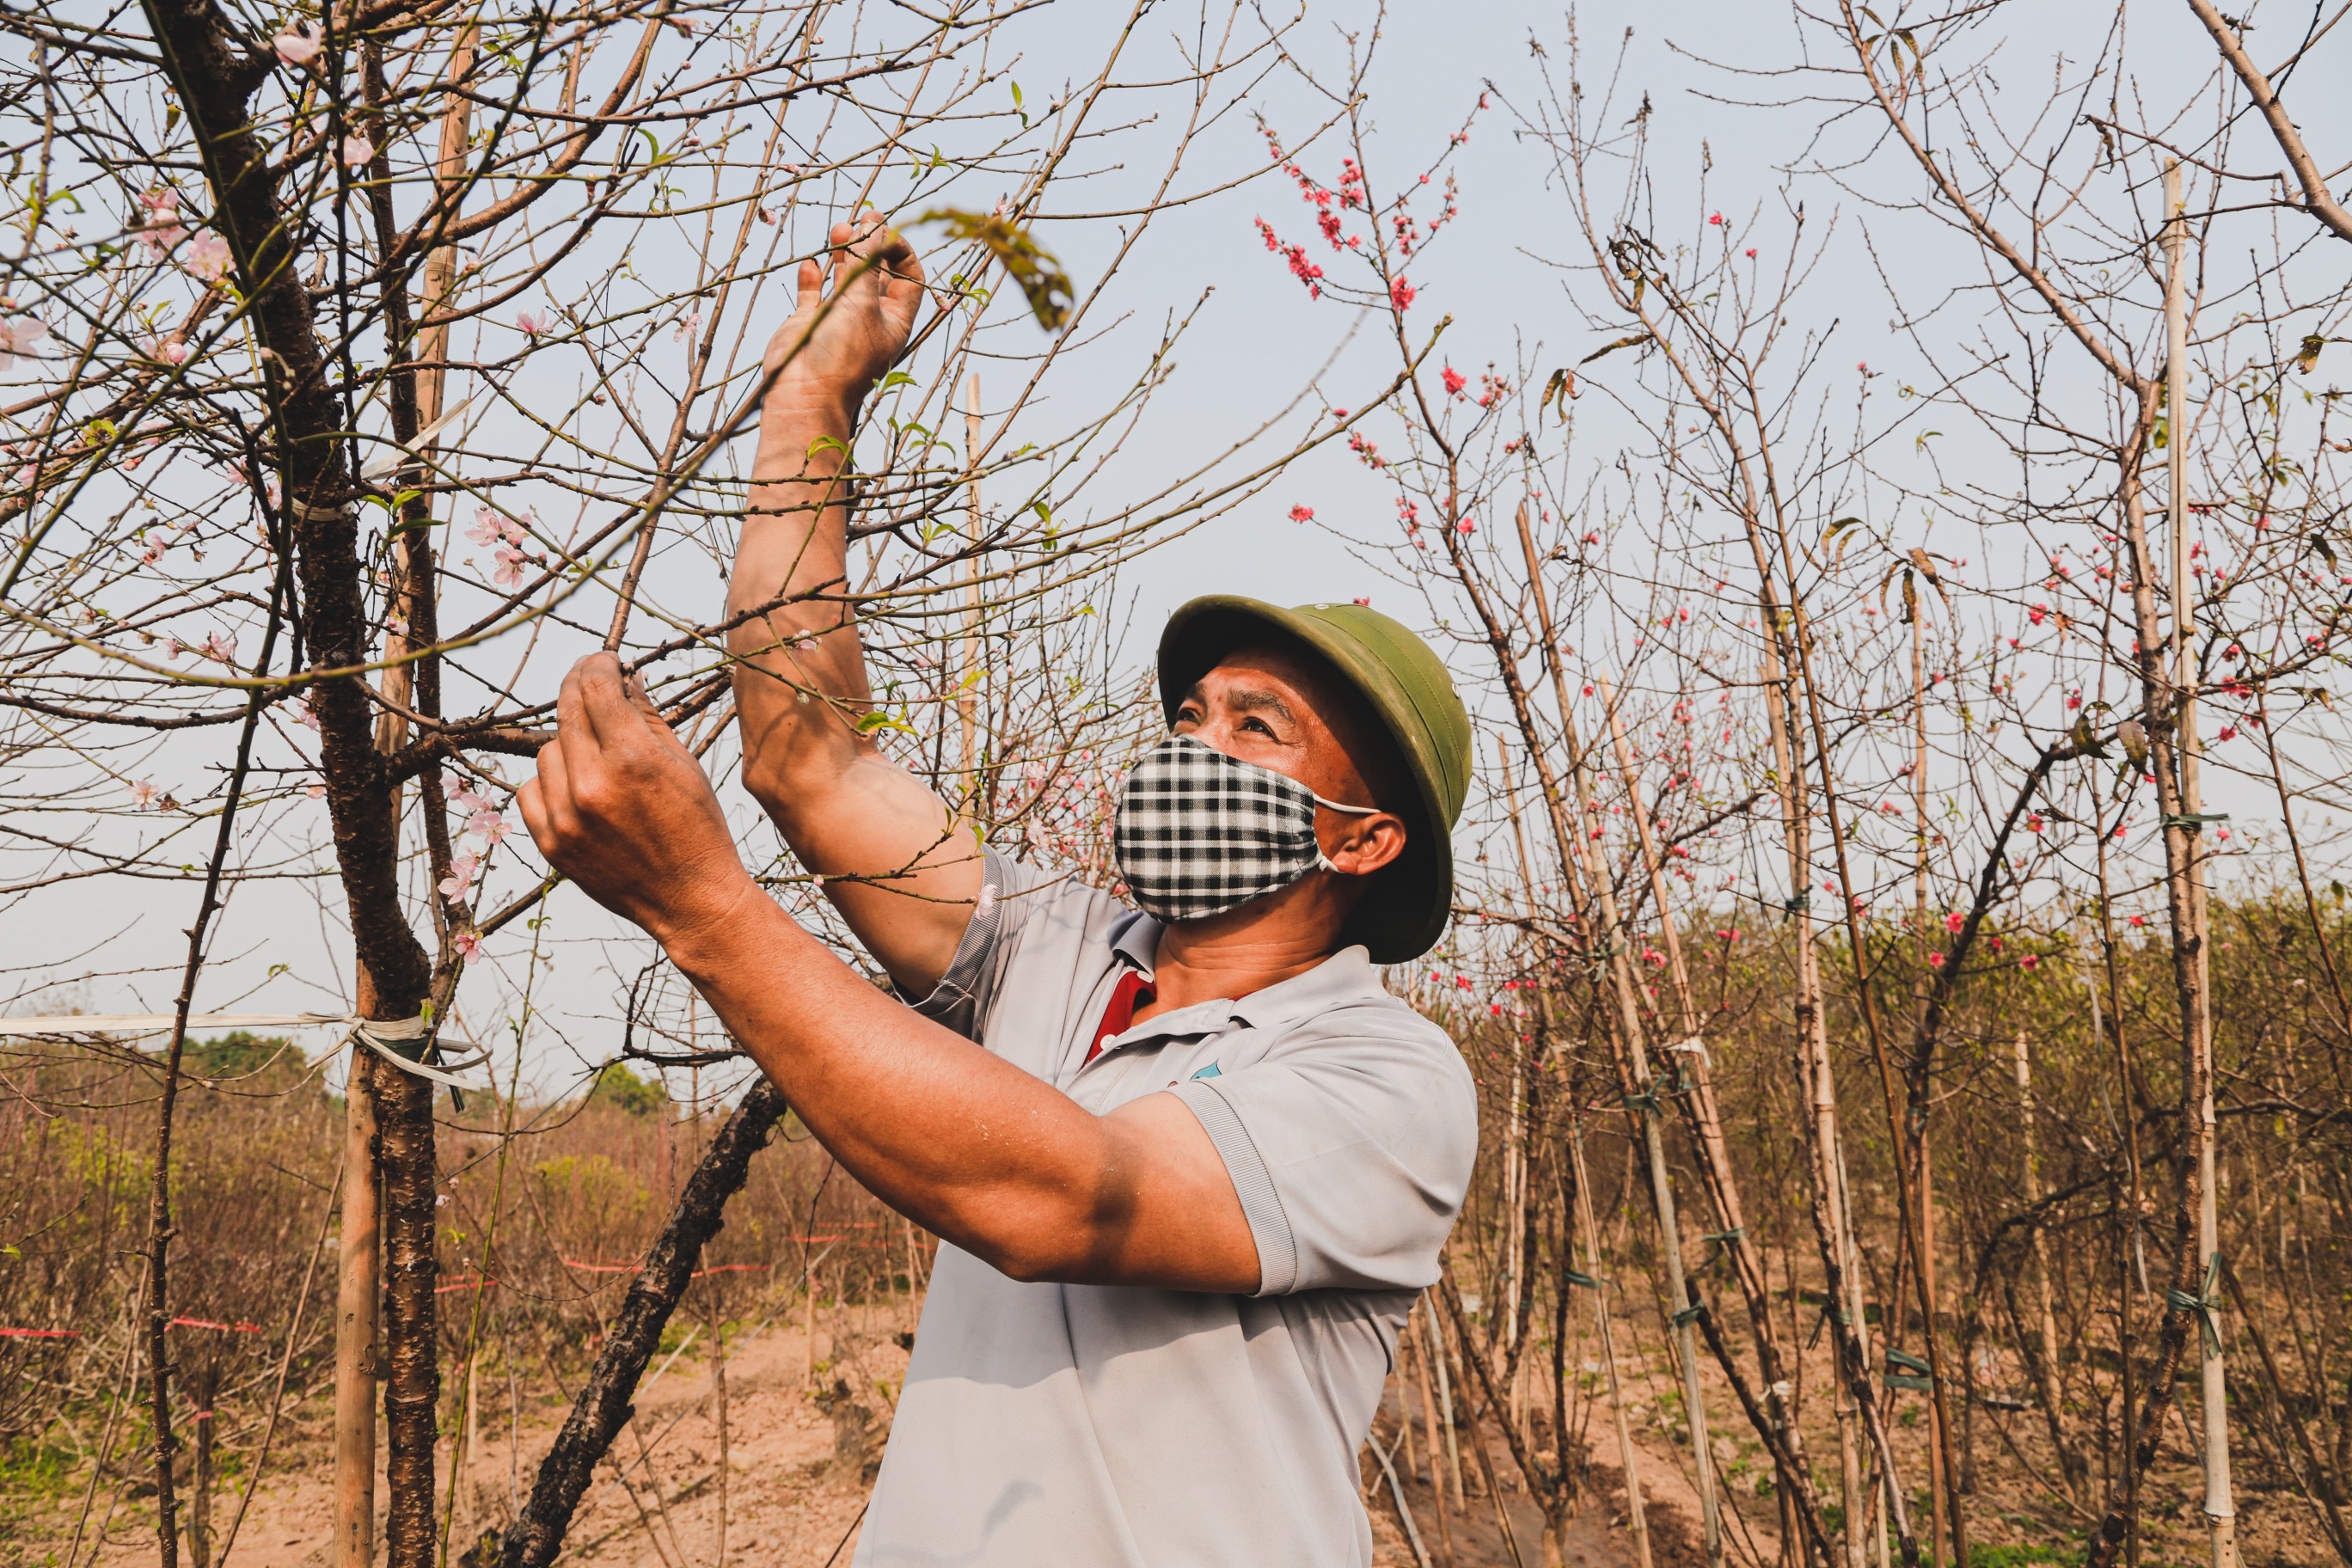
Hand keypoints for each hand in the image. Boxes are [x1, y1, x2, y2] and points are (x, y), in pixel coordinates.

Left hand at [517, 654, 755, 945]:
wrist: (690, 898)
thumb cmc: (698, 828)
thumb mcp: (684, 765)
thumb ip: (647, 717)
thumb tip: (625, 677)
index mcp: (633, 758)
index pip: (596, 686)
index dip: (597, 664)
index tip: (603, 661)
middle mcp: (593, 784)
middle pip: (566, 710)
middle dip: (579, 688)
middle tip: (591, 684)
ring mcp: (566, 817)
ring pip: (547, 750)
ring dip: (569, 744)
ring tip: (599, 759)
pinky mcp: (551, 843)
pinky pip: (531, 790)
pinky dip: (550, 783)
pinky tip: (578, 790)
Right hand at [761, 214, 926, 422]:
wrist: (804, 394)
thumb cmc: (842, 354)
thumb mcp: (861, 302)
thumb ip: (865, 262)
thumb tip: (874, 224)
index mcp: (895, 319)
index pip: (909, 277)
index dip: (901, 251)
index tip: (885, 232)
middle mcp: (869, 318)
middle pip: (876, 272)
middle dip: (871, 244)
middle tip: (863, 216)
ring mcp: (838, 319)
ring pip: (844, 277)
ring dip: (843, 252)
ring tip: (839, 228)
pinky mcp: (809, 322)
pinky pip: (813, 293)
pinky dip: (814, 276)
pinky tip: (812, 263)